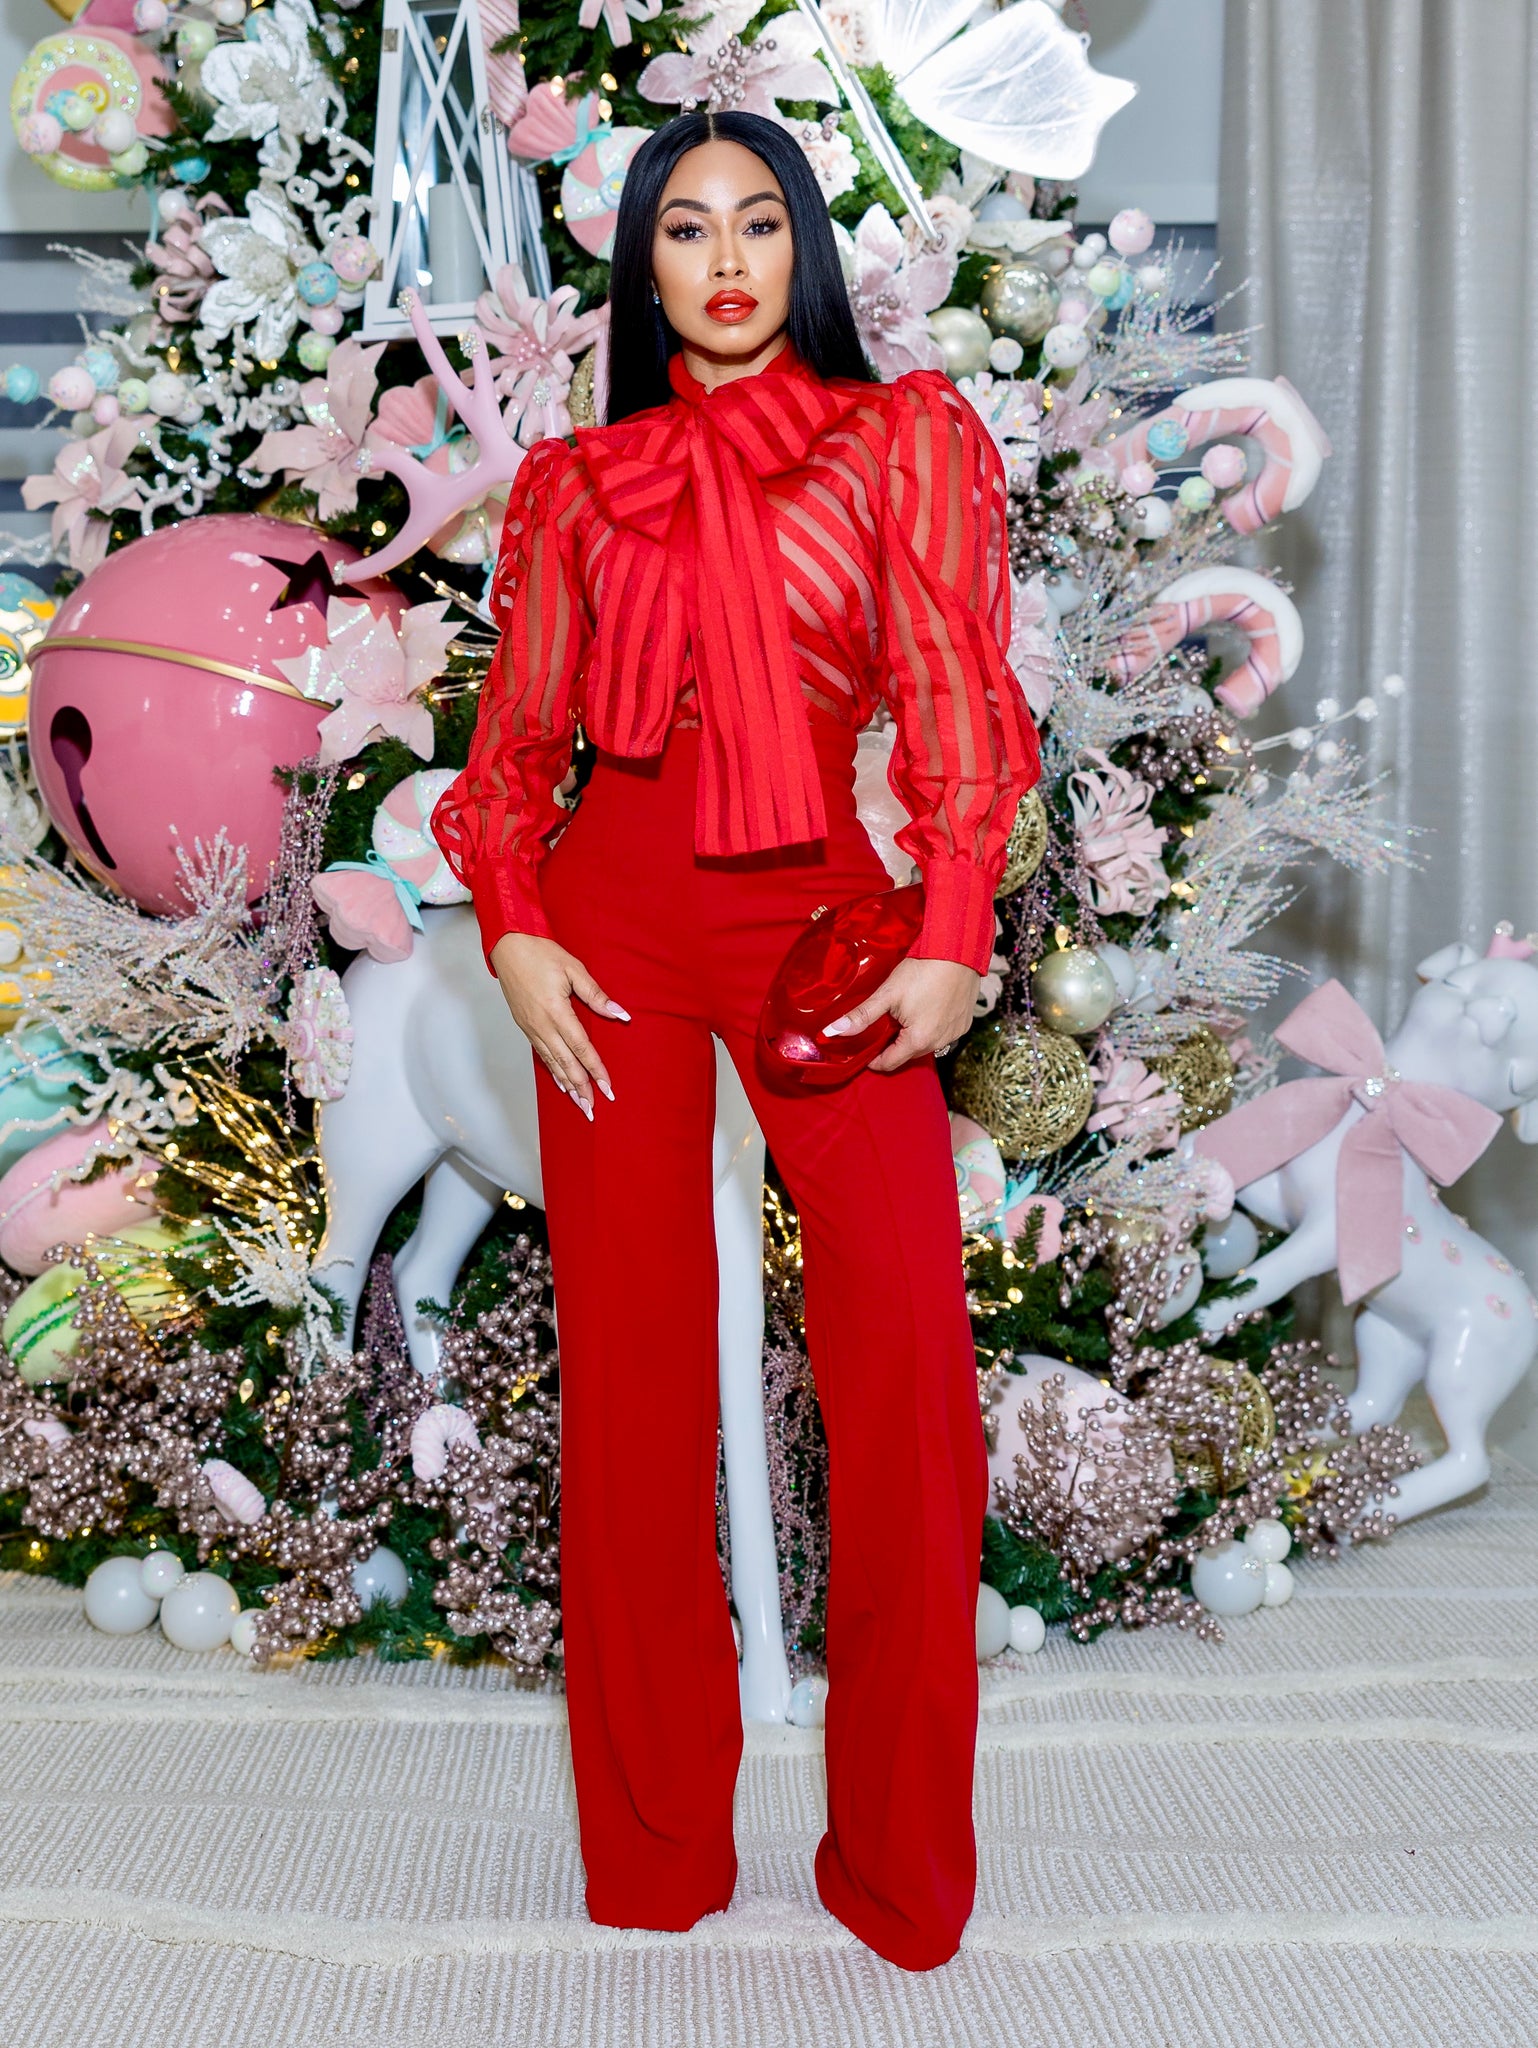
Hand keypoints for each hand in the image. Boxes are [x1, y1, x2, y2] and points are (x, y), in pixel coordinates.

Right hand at [489, 931, 629, 1117]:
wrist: (507, 946)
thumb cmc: (540, 952)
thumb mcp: (573, 969)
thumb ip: (596, 995)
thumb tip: (619, 1015)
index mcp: (556, 1011)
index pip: (582, 1048)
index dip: (596, 1070)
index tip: (607, 1088)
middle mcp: (542, 1025)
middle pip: (566, 1063)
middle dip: (581, 1087)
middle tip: (593, 1109)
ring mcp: (531, 1027)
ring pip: (552, 1063)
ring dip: (567, 1085)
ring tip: (580, 1104)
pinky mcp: (525, 1026)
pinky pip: (541, 1055)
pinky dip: (552, 1072)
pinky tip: (561, 1083)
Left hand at [822, 956, 978, 1073]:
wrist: (958, 951)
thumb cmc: (923, 970)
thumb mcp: (887, 993)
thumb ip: (861, 1016)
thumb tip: (832, 1032)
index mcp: (918, 1040)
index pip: (890, 1063)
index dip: (873, 1060)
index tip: (864, 1052)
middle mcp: (939, 1043)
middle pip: (908, 1054)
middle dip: (892, 1046)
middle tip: (881, 1028)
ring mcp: (955, 1033)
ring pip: (927, 1045)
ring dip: (913, 1037)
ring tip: (902, 1017)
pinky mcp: (964, 1023)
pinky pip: (943, 1034)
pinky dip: (932, 1028)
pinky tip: (925, 1010)